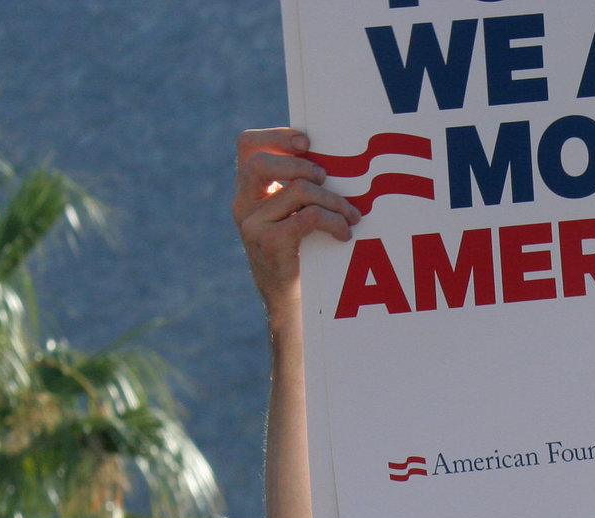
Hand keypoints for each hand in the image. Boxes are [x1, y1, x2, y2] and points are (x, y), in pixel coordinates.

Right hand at [232, 127, 360, 327]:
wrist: (291, 305)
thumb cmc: (300, 254)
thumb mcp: (291, 215)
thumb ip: (297, 188)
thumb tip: (334, 159)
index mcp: (247, 191)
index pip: (248, 145)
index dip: (276, 135)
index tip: (307, 141)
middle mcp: (243, 205)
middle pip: (262, 162)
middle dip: (301, 164)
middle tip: (327, 178)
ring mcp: (253, 225)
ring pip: (296, 190)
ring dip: (332, 199)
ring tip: (351, 215)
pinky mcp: (270, 244)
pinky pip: (307, 217)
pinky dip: (333, 221)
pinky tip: (344, 233)